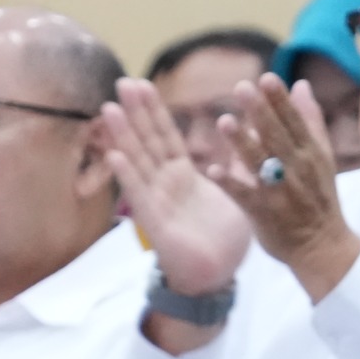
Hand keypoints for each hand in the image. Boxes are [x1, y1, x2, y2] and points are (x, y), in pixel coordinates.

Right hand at [99, 81, 256, 354]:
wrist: (218, 277)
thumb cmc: (223, 238)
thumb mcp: (236, 191)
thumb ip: (238, 162)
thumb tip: (249, 132)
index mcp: (183, 176)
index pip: (165, 136)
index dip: (154, 110)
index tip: (142, 83)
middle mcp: (165, 185)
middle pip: (147, 142)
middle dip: (135, 113)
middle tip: (122, 81)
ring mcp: (158, 202)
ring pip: (138, 163)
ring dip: (123, 136)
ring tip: (110, 109)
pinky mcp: (157, 224)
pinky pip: (141, 196)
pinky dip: (128, 175)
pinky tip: (116, 155)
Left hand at [211, 75, 359, 300]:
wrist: (324, 248)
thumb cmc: (319, 198)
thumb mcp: (322, 157)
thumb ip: (311, 120)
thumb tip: (301, 84)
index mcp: (311, 153)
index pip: (295, 122)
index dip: (281, 101)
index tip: (267, 78)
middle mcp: (297, 170)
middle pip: (277, 137)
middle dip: (260, 113)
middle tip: (242, 87)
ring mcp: (281, 193)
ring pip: (260, 164)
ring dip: (242, 143)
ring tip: (224, 121)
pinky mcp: (264, 214)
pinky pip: (245, 197)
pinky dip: (230, 184)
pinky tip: (213, 170)